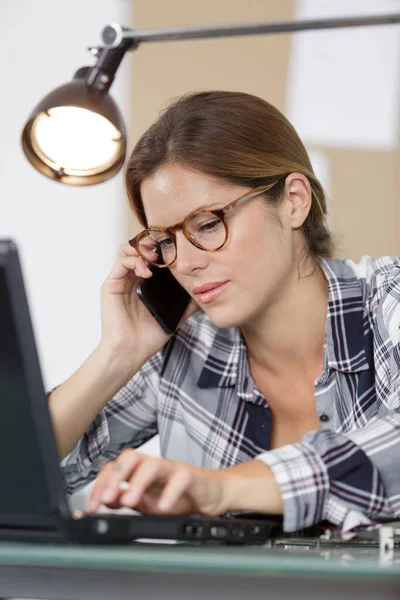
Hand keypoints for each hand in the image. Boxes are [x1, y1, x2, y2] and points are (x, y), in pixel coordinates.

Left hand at [87, 450, 225, 516]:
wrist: (210, 495)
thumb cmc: (179, 496)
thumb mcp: (146, 503)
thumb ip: (125, 499)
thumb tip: (104, 500)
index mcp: (140, 470)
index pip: (115, 467)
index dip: (101, 484)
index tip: (93, 506)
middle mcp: (154, 465)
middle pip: (130, 458)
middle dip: (115, 477)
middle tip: (106, 499)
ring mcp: (172, 468)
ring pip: (152, 464)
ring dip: (137, 482)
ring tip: (129, 502)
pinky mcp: (190, 476)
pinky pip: (180, 478)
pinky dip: (170, 492)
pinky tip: (163, 506)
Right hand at [99, 244, 197, 362]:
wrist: (131, 352)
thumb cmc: (148, 337)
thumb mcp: (173, 317)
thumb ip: (186, 306)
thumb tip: (203, 297)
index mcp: (143, 284)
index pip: (149, 256)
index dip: (161, 250)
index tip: (176, 251)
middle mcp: (130, 279)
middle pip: (137, 249)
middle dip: (151, 245)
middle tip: (166, 249)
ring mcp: (119, 281)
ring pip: (126, 251)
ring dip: (142, 250)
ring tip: (156, 259)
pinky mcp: (110, 285)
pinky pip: (121, 262)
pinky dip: (135, 261)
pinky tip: (147, 272)